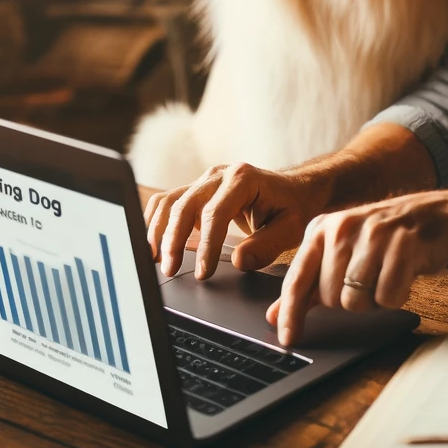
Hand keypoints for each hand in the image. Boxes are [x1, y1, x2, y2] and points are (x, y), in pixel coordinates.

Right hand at [144, 163, 329, 278]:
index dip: (206, 245)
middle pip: (184, 205)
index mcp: (243, 179)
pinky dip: (156, 223)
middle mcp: (219, 175)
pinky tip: (155, 247)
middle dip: (173, 240)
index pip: (215, 213)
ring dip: (158, 231)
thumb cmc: (292, 208)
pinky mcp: (195, 189)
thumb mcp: (291, 228)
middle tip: (171, 270)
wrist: (292, 190)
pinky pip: (167, 202)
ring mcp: (204, 180)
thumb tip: (238, 261)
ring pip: (169, 201)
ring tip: (155, 261)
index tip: (203, 273)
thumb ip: (267, 245)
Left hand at [267, 190, 447, 345]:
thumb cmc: (385, 237)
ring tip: (384, 276)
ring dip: (373, 300)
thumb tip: (276, 315)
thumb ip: (309, 283)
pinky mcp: (403, 246)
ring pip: (356, 301)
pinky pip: (387, 298)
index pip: (297, 279)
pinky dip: (396, 296)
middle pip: (330, 298)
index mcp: (321, 228)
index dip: (291, 313)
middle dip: (349, 300)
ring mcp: (373, 235)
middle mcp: (343, 227)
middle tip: (368, 280)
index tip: (288, 338)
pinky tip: (402, 276)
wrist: (436, 214)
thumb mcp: (342, 251)